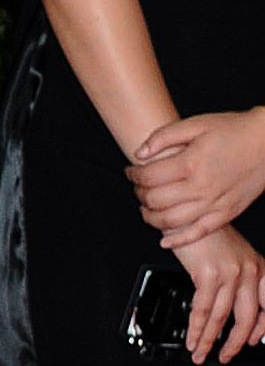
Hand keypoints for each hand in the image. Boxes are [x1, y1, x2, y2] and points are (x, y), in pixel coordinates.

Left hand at [128, 108, 264, 250]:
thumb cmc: (235, 130)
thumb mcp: (197, 123)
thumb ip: (164, 136)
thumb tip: (140, 153)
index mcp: (191, 163)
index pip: (148, 177)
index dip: (133, 175)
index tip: (131, 172)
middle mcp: (201, 187)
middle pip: (155, 200)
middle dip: (139, 195)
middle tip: (138, 188)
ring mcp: (215, 203)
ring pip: (171, 221)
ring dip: (151, 218)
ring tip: (147, 209)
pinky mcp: (227, 213)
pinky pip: (198, 233)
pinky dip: (179, 241)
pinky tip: (165, 241)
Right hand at [179, 225, 264, 365]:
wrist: (188, 216)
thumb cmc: (207, 236)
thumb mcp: (232, 257)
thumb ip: (237, 281)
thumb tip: (232, 309)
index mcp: (258, 267)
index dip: (260, 329)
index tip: (251, 342)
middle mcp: (249, 271)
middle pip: (246, 316)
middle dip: (234, 342)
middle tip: (225, 356)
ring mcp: (231, 273)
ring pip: (222, 317)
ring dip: (209, 339)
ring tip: (200, 352)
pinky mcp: (209, 274)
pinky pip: (203, 310)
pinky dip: (196, 328)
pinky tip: (192, 338)